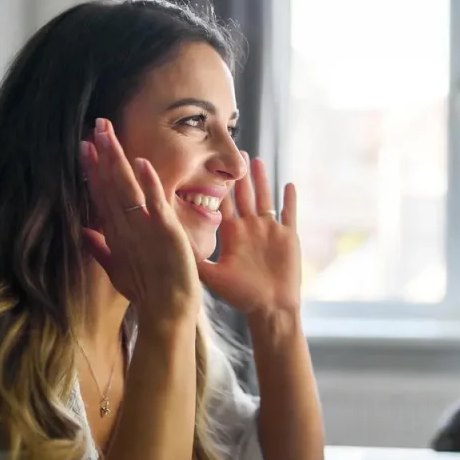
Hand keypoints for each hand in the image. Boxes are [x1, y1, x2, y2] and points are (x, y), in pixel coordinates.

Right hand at [81, 118, 199, 315]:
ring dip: (117, 161)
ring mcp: (143, 229)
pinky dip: (149, 184)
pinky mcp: (165, 233)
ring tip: (108, 133)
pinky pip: (155, 204)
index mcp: (116, 232)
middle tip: (95, 125)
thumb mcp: (117, 269)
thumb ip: (99, 249)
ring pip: (127, 189)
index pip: (101, 194)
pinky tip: (141, 163)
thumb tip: (81, 233)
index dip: (93, 169)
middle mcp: (126, 227)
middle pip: (110, 185)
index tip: (85, 145)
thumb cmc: (146, 291)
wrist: (166, 311)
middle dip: (103, 155)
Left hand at [198, 152, 300, 317]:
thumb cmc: (241, 295)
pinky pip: (289, 213)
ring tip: (258, 161)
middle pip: (245, 195)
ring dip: (263, 180)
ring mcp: (270, 231)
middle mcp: (250, 228)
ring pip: (266, 198)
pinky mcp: (288, 236)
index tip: (212, 165)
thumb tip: (169, 245)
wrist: (270, 307)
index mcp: (232, 233)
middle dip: (241, 175)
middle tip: (237, 151)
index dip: (219, 185)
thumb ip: (195, 258)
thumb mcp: (213, 275)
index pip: (224, 203)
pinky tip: (289, 183)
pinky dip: (289, 199)